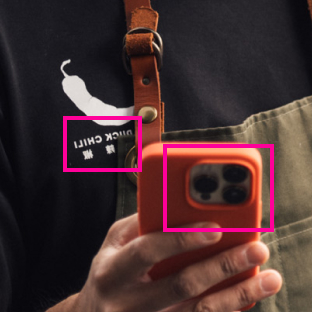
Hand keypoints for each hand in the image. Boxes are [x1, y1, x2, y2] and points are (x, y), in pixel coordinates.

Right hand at [49, 213, 281, 311]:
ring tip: (267, 278)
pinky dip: (229, 310)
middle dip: (223, 266)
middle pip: (183, 285)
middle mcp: (129, 302)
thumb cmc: (108, 272)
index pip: (149, 251)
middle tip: (255, 249)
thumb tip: (177, 206)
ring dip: (238, 295)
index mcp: (113, 270)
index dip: (182, 238)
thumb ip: (141, 223)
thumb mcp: (113, 242)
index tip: (217, 227)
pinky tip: (247, 296)